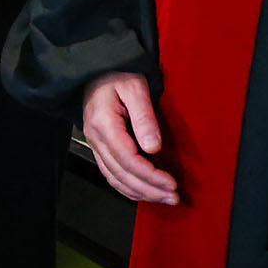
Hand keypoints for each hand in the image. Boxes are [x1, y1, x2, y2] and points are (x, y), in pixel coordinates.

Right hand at [82, 72, 178, 203]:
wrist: (96, 70)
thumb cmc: (116, 74)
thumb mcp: (135, 87)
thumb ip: (144, 117)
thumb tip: (153, 148)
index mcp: (103, 123)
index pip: (128, 159)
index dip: (150, 175)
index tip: (171, 183)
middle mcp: (95, 137)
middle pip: (121, 174)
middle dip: (149, 189)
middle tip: (173, 196)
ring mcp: (94, 143)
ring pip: (114, 178)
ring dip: (139, 192)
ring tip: (163, 198)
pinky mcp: (98, 146)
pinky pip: (110, 173)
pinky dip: (127, 187)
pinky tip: (143, 191)